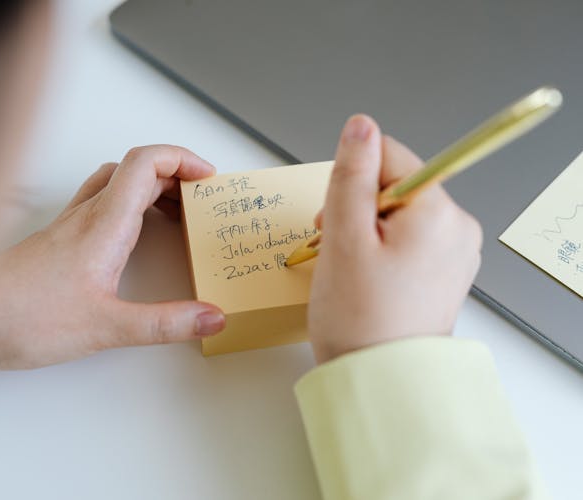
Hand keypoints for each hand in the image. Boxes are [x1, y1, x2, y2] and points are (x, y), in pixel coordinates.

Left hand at [0, 145, 225, 369]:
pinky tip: (135, 237)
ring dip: (152, 188)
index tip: (210, 178)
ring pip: (118, 183)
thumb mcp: (105, 327)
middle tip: (203, 201)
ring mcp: (70, 224)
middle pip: (137, 168)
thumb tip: (213, 317)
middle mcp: (87, 214)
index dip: (183, 158)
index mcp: (104, 224)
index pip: (147, 162)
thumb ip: (164, 323)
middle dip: (177, 175)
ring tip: (178, 216)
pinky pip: (102, 203)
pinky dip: (130, 206)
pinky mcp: (60, 240)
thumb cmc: (20, 318)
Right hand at [308, 115, 481, 363]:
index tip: (337, 217)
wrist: (379, 382)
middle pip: (396, 184)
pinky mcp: (445, 272)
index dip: (352, 180)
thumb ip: (351, 175)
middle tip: (338, 247)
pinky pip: (409, 239)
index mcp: (438, 212)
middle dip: (358, 207)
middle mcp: (458, 227)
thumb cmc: (360, 319)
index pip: (390, 155)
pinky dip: (382, 249)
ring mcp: (455, 252)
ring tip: (351, 267)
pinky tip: (368, 277)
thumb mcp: (343, 237)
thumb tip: (360, 126)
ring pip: (399, 212)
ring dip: (366, 229)